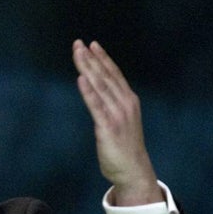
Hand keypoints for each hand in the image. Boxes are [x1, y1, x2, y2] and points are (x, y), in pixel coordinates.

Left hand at [72, 39, 161, 205]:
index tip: (91, 44)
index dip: (102, 58)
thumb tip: (99, 96)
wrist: (133, 170)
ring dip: (87, 68)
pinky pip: (96, 105)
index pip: (114, 74)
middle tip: (78, 43)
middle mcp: (125, 103)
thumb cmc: (124, 147)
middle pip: (105, 76)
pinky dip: (88, 91)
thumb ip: (112, 107)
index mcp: (128, 100)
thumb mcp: (121, 121)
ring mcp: (117, 114)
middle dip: (91, 59)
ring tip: (78, 54)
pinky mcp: (108, 126)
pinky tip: (80, 78)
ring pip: (100, 86)